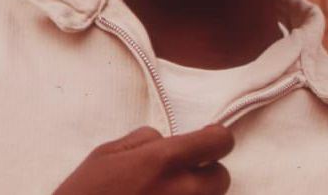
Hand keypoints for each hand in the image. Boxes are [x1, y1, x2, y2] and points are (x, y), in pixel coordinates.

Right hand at [53, 125, 233, 193]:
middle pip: (222, 177)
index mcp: (164, 162)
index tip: (207, 140)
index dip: (215, 139)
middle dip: (205, 173)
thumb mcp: (105, 155)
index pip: (220, 142)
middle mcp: (182, 191)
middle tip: (179, 177)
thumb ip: (143, 140)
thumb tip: (165, 138)